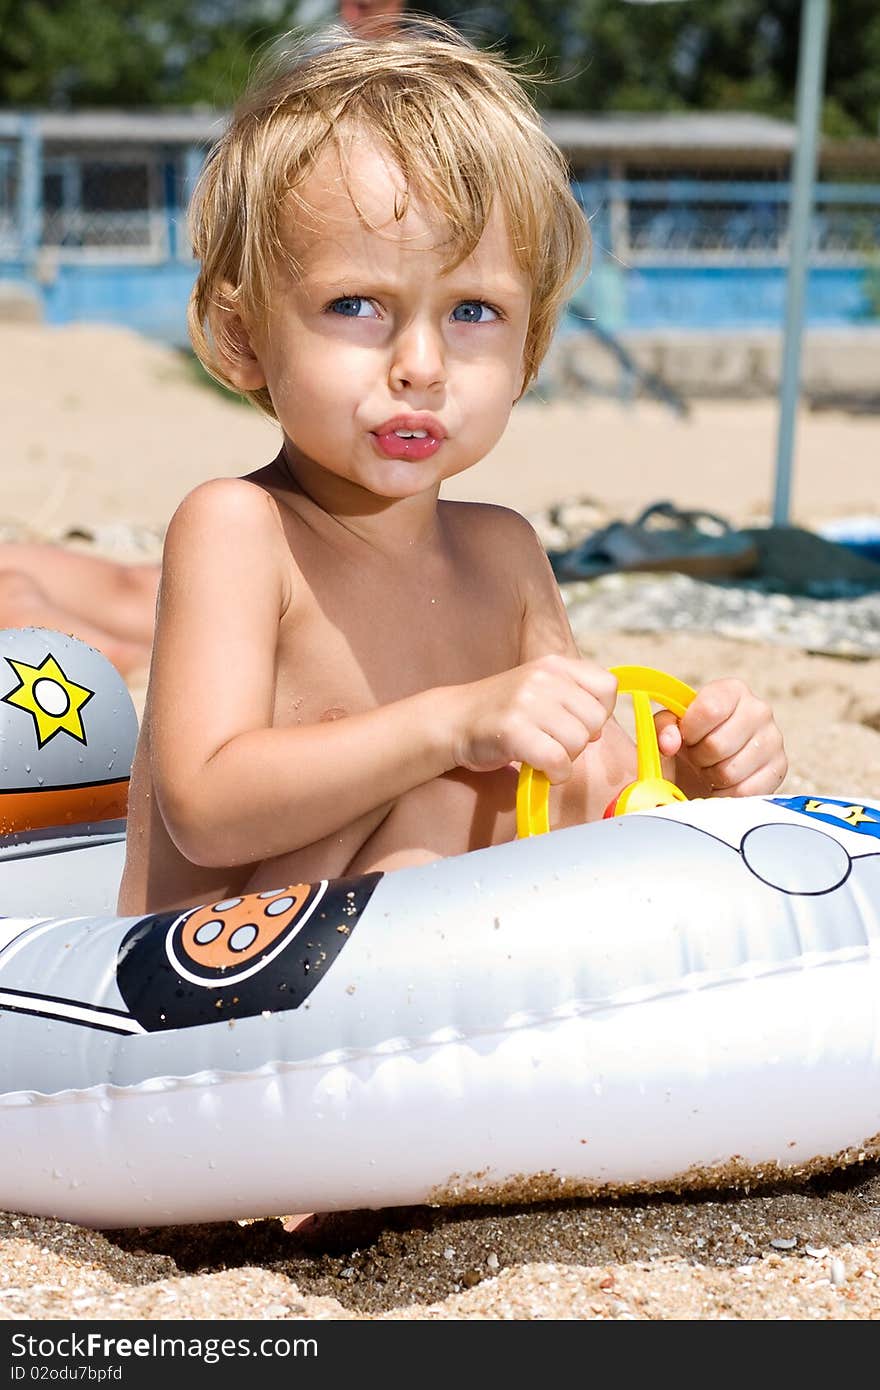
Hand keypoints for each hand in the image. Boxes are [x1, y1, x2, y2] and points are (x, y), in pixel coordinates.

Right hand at [451, 655, 617, 782]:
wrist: (453, 720)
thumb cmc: (502, 712)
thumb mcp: (540, 690)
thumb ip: (572, 700)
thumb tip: (599, 730)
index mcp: (554, 665)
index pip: (607, 687)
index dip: (599, 713)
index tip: (576, 723)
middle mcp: (544, 678)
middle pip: (596, 720)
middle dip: (580, 740)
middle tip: (553, 742)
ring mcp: (527, 702)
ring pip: (579, 742)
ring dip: (565, 759)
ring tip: (541, 753)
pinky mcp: (513, 729)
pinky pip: (558, 760)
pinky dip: (554, 773)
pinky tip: (539, 769)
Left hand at [654, 678, 786, 797]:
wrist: (706, 766)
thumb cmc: (688, 741)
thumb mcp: (668, 727)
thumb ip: (663, 727)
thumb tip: (670, 742)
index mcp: (732, 691)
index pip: (709, 710)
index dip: (689, 731)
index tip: (686, 737)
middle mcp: (758, 710)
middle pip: (718, 745)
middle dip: (699, 758)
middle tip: (698, 756)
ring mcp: (773, 740)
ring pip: (730, 771)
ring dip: (712, 777)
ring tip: (711, 768)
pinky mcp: (780, 769)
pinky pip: (746, 791)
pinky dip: (727, 794)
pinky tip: (723, 784)